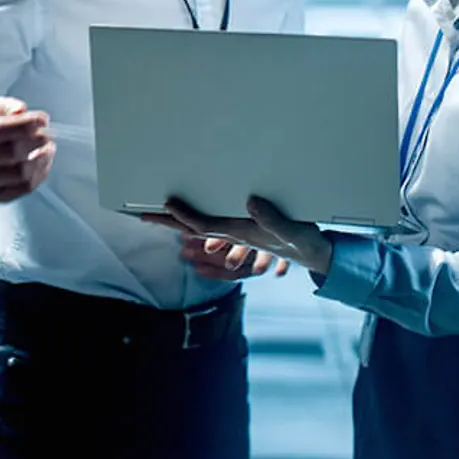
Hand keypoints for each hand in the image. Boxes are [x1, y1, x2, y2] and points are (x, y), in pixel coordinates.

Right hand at [0, 97, 54, 206]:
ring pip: (21, 173)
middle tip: (47, 134)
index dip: (25, 124)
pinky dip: (40, 174)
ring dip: (42, 158)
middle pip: (12, 152)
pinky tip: (43, 162)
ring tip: (47, 148)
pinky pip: (25, 188)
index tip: (43, 119)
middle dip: (36, 141)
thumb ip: (6, 107)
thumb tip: (20, 110)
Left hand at [143, 196, 333, 276]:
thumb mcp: (291, 230)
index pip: (205, 225)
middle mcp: (233, 235)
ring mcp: (237, 234)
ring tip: (156, 214)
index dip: (184, 215)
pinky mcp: (244, 230)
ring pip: (200, 228)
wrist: (314, 256)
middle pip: (194, 227)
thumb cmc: (302, 243)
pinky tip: (186, 223)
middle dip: (169, 221)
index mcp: (241, 233)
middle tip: (143, 214)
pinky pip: (213, 229)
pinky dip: (195, 224)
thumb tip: (250, 202)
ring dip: (178, 222)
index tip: (168, 203)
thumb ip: (272, 219)